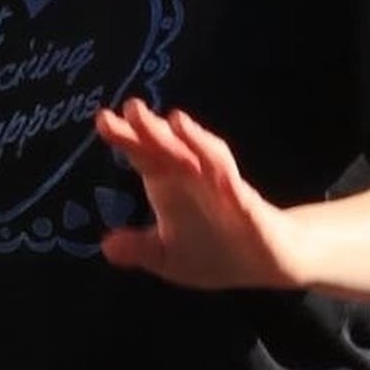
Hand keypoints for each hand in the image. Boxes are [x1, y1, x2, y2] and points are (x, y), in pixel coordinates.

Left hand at [92, 100, 305, 291]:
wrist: (265, 262)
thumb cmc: (215, 249)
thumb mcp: (168, 258)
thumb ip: (140, 249)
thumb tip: (107, 245)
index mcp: (171, 184)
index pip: (145, 155)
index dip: (126, 137)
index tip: (103, 120)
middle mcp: (196, 178)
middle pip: (172, 148)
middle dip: (154, 129)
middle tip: (132, 108)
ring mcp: (224, 189)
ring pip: (207, 158)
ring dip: (195, 139)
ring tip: (177, 121)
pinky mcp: (249, 208)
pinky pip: (239, 190)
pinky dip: (229, 180)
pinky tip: (220, 173)